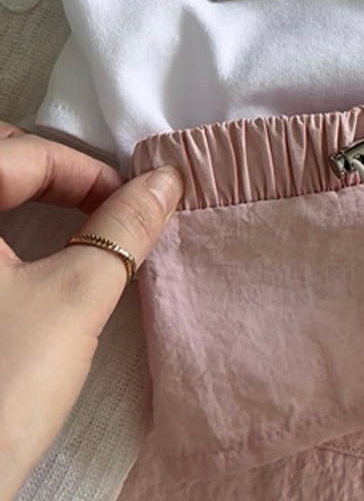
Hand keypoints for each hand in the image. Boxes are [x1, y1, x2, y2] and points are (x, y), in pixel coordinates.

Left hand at [0, 123, 182, 499]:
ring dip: (29, 195)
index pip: (27, 155)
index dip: (90, 173)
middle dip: (55, 172)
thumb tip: (167, 182)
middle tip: (102, 202)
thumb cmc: (0, 387)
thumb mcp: (74, 299)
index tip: (133, 203)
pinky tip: (34, 255)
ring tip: (76, 220)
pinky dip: (9, 228)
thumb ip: (124, 230)